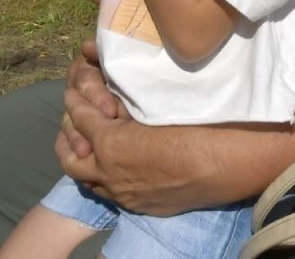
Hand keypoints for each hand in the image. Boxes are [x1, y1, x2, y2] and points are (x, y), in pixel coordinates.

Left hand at [55, 42, 210, 217]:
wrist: (227, 164)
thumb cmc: (197, 124)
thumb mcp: (156, 103)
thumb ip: (127, 99)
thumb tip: (113, 89)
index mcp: (111, 143)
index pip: (80, 117)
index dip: (76, 99)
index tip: (76, 89)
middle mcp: (109, 173)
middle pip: (70, 158)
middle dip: (67, 135)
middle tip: (74, 119)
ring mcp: (124, 194)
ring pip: (87, 180)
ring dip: (83, 159)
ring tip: (89, 143)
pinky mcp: (140, 206)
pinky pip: (109, 193)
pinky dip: (104, 176)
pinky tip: (117, 163)